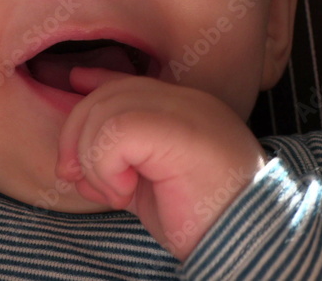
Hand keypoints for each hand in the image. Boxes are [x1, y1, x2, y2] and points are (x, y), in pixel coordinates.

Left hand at [55, 67, 268, 261]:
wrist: (249, 242)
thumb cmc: (202, 218)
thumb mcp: (150, 181)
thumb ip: (120, 156)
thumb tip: (73, 146)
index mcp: (184, 108)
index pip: (129, 80)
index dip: (96, 81)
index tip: (75, 83)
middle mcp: (186, 101)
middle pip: (108, 94)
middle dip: (76, 136)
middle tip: (80, 178)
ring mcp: (185, 110)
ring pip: (104, 111)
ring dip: (93, 161)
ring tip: (117, 192)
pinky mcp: (178, 129)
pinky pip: (115, 132)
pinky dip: (106, 167)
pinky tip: (126, 193)